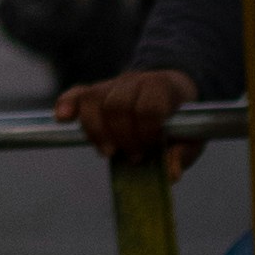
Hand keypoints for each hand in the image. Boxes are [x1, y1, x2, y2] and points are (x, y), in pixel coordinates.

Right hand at [57, 65, 200, 170]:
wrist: (173, 93)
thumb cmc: (182, 121)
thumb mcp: (193, 137)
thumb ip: (182, 153)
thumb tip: (170, 174)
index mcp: (163, 88)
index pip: (147, 107)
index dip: (146, 131)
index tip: (150, 148)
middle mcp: (135, 80)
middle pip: (116, 105)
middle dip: (122, 136)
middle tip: (134, 156)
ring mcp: (113, 84)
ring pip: (93, 100)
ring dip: (97, 131)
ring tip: (109, 152)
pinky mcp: (96, 91)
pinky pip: (77, 93)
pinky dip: (66, 103)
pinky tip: (61, 118)